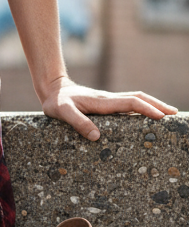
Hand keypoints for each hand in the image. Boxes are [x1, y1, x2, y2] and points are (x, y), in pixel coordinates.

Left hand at [40, 76, 177, 140]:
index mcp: (103, 101)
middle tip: (174, 114)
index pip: (131, 103)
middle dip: (158, 105)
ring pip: (136, 100)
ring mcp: (109, 101)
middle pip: (139, 98)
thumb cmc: (57, 102)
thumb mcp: (63, 113)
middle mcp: (109, 99)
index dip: (147, 109)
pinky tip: (146, 116)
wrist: (52, 89)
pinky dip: (142, 108)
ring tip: (168, 114)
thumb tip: (97, 137)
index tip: (161, 116)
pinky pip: (128, 104)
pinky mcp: (106, 104)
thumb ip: (78, 123)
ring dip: (153, 104)